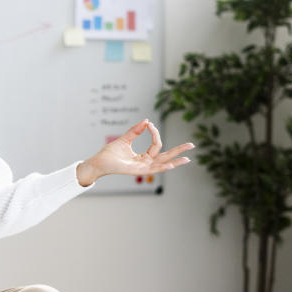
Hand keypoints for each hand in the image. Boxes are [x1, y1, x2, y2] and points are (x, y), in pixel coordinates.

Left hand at [79, 119, 193, 184]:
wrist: (99, 161)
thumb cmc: (109, 153)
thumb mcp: (125, 139)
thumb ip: (135, 131)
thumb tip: (147, 120)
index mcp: (143, 157)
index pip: (156, 145)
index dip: (154, 133)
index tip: (149, 124)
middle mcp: (145, 163)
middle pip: (166, 156)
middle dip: (179, 151)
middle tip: (192, 144)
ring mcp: (143, 168)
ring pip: (163, 164)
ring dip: (176, 161)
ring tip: (188, 157)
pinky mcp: (138, 171)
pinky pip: (153, 169)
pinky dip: (163, 167)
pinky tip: (172, 164)